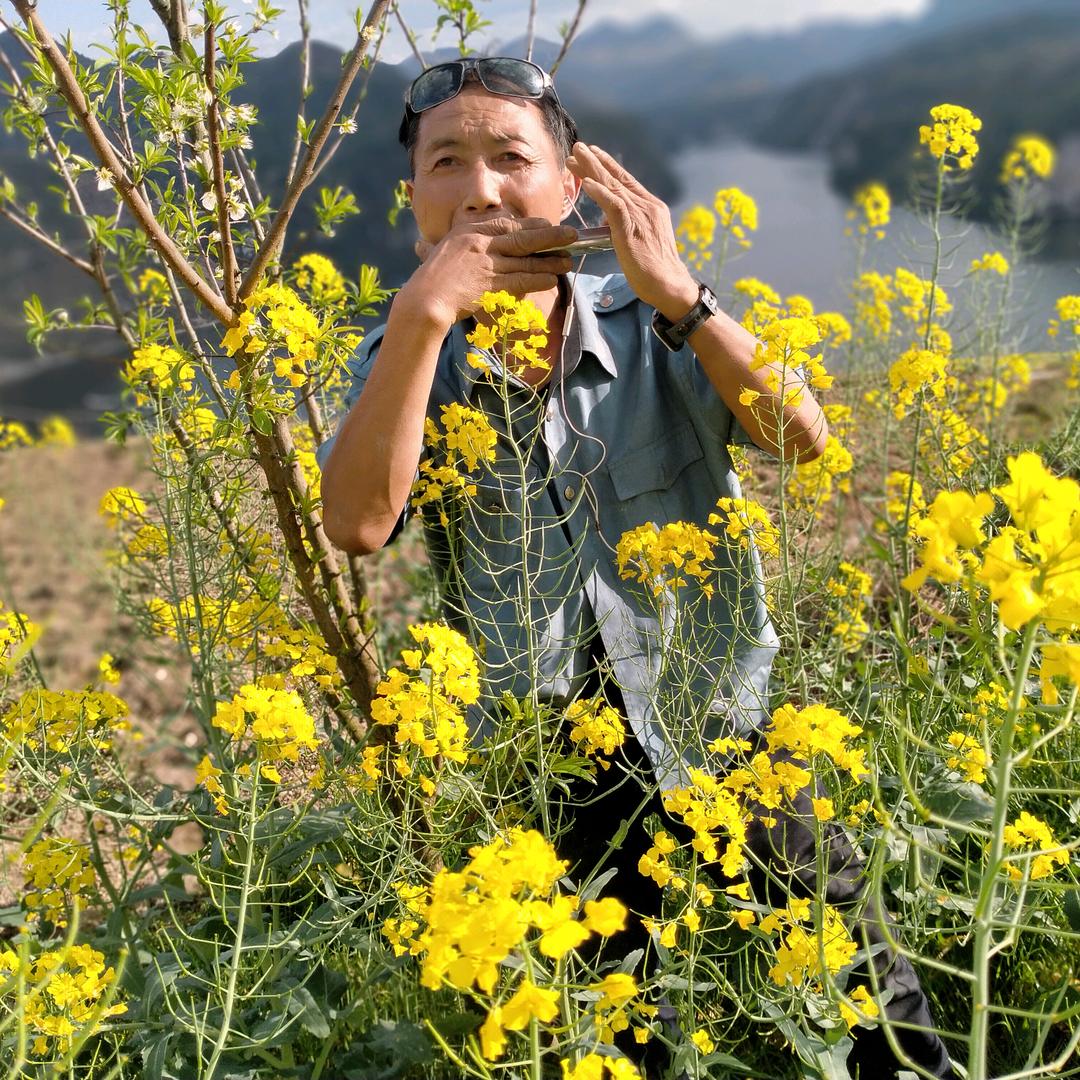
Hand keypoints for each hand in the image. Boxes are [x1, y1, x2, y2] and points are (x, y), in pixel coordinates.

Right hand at [399, 216, 575, 327]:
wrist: (423, 301)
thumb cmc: (429, 282)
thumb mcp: (439, 253)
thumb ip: (452, 246)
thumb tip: (440, 246)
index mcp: (469, 231)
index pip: (507, 224)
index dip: (531, 225)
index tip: (548, 226)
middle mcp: (479, 242)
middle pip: (522, 236)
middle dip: (550, 236)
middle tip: (571, 235)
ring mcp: (485, 262)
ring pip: (526, 259)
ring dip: (550, 261)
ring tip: (568, 261)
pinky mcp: (490, 284)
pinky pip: (521, 279)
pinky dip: (538, 279)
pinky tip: (552, 280)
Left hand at [565, 143, 697, 316]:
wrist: (669, 284)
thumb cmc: (654, 270)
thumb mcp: (640, 241)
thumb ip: (626, 226)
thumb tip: (609, 222)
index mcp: (651, 207)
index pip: (626, 181)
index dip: (608, 166)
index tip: (592, 155)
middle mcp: (647, 206)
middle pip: (617, 178)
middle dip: (595, 162)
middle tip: (577, 148)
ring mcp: (640, 215)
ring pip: (613, 186)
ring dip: (592, 170)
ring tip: (574, 157)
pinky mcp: (632, 228)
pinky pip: (613, 205)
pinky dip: (599, 192)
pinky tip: (586, 183)